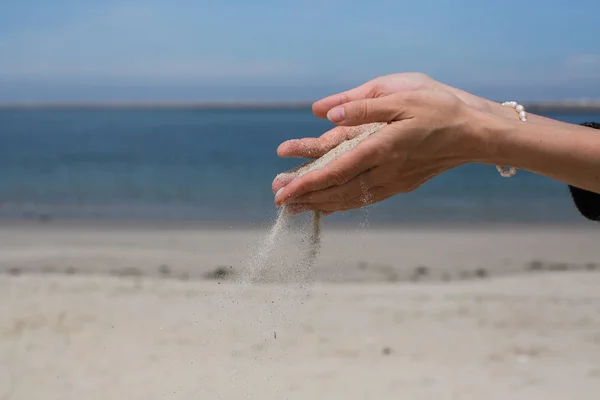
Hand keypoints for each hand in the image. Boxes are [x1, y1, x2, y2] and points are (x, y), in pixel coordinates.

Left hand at [274, 90, 486, 213]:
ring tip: (295, 207)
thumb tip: (326, 114)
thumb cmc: (440, 108)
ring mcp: (392, 182)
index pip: (335, 171)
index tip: (282, 192)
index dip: (307, 183)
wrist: (475, 134)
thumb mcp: (402, 96)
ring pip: (349, 200)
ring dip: (320, 203)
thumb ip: (363, 106)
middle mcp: (384, 172)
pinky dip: (341, 204)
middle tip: (278, 200)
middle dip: (306, 197)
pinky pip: (363, 199)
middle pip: (337, 191)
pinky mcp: (399, 185)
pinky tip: (329, 206)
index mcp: (381, 148)